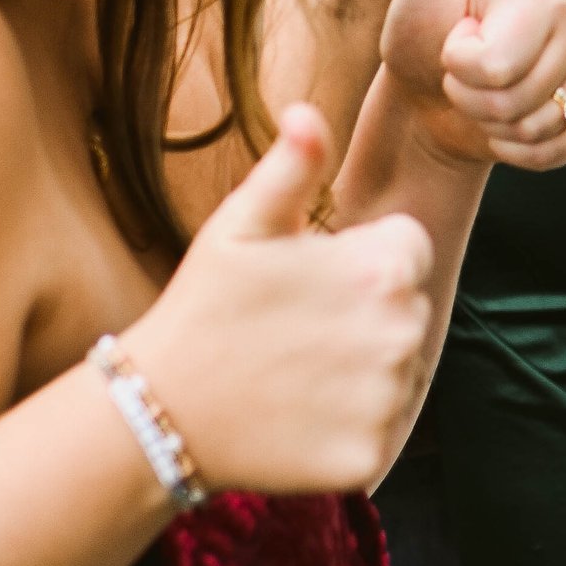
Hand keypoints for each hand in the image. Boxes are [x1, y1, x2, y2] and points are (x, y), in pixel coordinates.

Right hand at [130, 106, 438, 493]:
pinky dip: (346, 428)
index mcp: (383, 268)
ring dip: (360, 372)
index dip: (358, 259)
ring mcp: (389, 399)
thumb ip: (292, 164)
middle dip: (363, 314)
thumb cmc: (204, 308)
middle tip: (295, 329)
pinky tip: (297, 417)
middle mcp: (402, 333)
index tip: (310, 279)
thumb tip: (308, 109)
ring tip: (294, 371)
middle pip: (407, 310)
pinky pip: (378, 431)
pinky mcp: (373, 455)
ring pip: (397, 373)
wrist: (158, 413)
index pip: (407, 249)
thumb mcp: (241, 224)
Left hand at [377, 0, 565, 169]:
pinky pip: (559, 152)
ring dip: (493, 127)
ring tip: (479, 97)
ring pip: (539, 130)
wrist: (426, 94)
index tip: (450, 42)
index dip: (457, 68)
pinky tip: (502, 126)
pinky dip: (519, 151)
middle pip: (517, 101)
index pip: (495, 65)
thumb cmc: (421, 29)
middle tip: (459, 75)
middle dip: (473, 100)